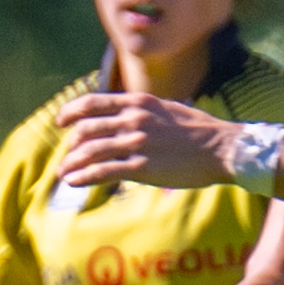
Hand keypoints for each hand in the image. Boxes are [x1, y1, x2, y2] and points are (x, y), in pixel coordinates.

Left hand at [49, 90, 234, 196]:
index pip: (92, 102)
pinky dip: (83, 177)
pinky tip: (74, 182)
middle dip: (71, 144)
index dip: (71, 112)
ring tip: (64, 173)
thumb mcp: (166, 108)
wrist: (223, 148)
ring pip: (90, 151)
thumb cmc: (198, 131)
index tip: (60, 121)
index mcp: (139, 103)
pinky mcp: (143, 167)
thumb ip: (142, 110)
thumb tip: (122, 114)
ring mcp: (137, 143)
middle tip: (66, 156)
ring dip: (72, 163)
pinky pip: (103, 172)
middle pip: (86, 128)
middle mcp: (134, 120)